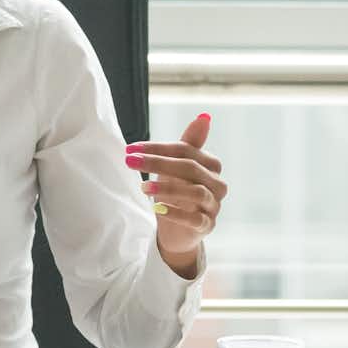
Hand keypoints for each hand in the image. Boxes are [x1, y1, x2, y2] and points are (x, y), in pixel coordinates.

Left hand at [129, 112, 225, 277]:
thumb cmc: (178, 194)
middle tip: (132, 162)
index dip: (157, 148)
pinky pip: (194, 219)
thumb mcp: (179, 168)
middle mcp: (217, 184)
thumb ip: (189, 144)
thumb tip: (204, 116)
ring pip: (195, 192)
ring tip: (143, 188)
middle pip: (189, 168)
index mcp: (211, 165)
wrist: (179, 231)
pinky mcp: (207, 226)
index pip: (185, 150)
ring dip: (167, 188)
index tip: (130, 149)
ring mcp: (214, 206)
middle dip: (158, 163)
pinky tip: (158, 208)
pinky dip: (176, 213)